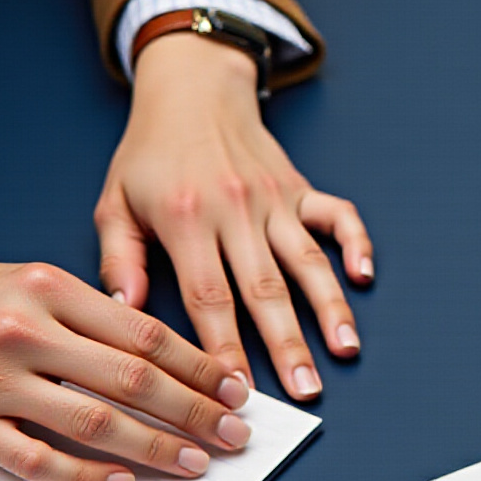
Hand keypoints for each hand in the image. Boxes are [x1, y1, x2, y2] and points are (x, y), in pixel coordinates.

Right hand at [0, 260, 251, 480]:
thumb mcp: (28, 282)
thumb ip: (91, 312)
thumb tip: (166, 354)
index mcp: (47, 288)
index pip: (146, 335)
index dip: (201, 368)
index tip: (236, 391)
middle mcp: (22, 333)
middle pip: (132, 381)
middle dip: (195, 413)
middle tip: (235, 435)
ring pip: (94, 424)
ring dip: (156, 449)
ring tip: (196, 461)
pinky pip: (38, 462)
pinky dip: (86, 477)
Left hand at [94, 31, 373, 400]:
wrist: (192, 90)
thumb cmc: (150, 154)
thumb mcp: (115, 202)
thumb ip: (119, 258)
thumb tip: (127, 310)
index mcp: (187, 219)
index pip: (210, 297)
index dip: (226, 348)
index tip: (236, 389)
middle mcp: (236, 210)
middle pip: (266, 289)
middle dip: (288, 345)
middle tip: (305, 390)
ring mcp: (273, 199)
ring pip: (308, 262)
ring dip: (331, 309)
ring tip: (345, 350)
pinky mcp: (299, 188)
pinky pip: (337, 216)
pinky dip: (356, 244)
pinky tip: (365, 277)